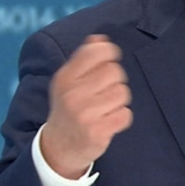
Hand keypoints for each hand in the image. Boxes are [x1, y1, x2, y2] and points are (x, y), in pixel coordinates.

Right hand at [40, 34, 131, 178]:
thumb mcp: (69, 80)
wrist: (58, 147)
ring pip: (122, 92)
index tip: (111, 58)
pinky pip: (125, 114)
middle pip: (114, 71)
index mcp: (65, 77)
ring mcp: (84, 114)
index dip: (109, 51)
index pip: (95, 51)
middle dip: (117, 79)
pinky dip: (122, 117)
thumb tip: (100, 38)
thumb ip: (83, 57)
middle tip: (107, 89)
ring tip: (107, 106)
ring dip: (120, 99)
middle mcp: (72, 94)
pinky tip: (110, 120)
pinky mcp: (97, 132)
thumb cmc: (69, 106)